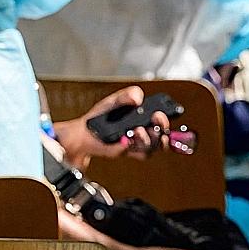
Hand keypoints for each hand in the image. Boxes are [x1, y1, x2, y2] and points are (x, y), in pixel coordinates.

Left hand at [52, 86, 170, 162]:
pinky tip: (125, 140)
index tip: (160, 115)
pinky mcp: (126, 152)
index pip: (160, 122)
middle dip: (161, 131)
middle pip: (160, 138)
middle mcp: (141, 133)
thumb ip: (126, 95)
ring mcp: (134, 144)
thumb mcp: (114, 101)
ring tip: (138, 131)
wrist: (84, 132)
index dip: (165, 121)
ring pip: (150, 148)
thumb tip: (137, 97)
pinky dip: (130, 147)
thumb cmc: (100, 117)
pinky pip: (133, 154)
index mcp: (142, 119)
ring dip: (147, 139)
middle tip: (155, 124)